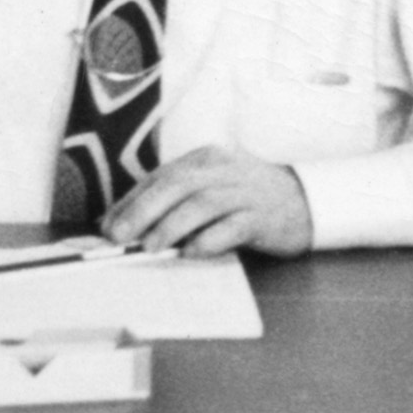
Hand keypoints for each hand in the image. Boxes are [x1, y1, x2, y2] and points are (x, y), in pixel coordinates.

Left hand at [101, 146, 311, 257]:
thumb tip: (123, 223)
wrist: (305, 200)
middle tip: (118, 237)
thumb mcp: (210, 188)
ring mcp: (244, 192)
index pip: (160, 177)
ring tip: (150, 247)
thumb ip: (173, 201)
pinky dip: (209, 240)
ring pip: (201, 204)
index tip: (107, 226)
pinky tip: (192, 252)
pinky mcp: (262, 217)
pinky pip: (232, 226)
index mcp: (204, 159)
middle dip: (142, 211)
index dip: (131, 201)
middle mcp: (222, 170)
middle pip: (176, 185)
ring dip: (171, 226)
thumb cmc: (246, 198)